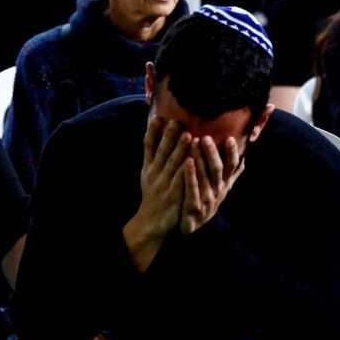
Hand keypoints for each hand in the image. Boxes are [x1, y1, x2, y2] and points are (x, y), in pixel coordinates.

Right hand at [138, 117, 190, 236]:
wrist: (151, 222)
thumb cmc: (153, 195)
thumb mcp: (148, 175)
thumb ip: (154, 156)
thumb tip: (157, 134)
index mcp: (148, 167)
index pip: (148, 146)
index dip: (152, 132)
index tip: (158, 117)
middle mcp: (154, 174)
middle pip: (161, 152)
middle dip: (168, 136)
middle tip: (176, 121)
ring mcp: (163, 185)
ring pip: (172, 165)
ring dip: (179, 150)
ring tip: (188, 135)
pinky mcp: (173, 196)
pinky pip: (180, 182)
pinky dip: (186, 171)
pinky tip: (192, 162)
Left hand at [180, 135, 244, 233]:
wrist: (193, 227)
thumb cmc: (206, 201)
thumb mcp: (222, 188)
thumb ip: (232, 174)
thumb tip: (244, 158)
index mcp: (224, 184)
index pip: (232, 166)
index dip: (232, 153)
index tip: (230, 138)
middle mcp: (218, 190)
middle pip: (218, 169)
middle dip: (212, 152)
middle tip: (206, 136)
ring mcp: (207, 199)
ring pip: (205, 176)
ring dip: (200, 158)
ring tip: (194, 142)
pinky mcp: (194, 206)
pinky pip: (192, 188)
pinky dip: (190, 175)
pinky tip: (186, 162)